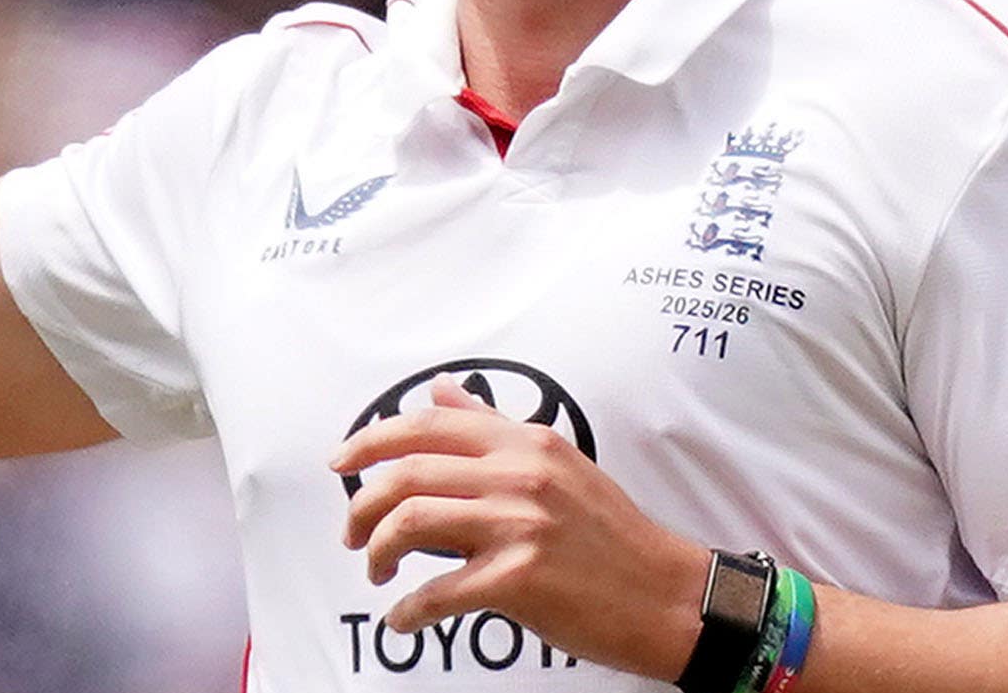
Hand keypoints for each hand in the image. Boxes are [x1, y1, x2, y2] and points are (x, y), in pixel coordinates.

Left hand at [333, 375, 708, 679]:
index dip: (371, 440)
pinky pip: (438, 592)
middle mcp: (518, 474)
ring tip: (377, 572)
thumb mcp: (557, 461)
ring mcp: (518, 525)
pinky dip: (410, 610)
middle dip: (361, 504)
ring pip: (411, 523)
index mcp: (525, 441)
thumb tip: (441, 389)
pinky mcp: (519, 579)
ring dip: (377, 550)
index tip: (341, 461)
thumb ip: (494, 426)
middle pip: (407, 473)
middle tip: (351, 533)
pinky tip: (405, 618)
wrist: (665, 593)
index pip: (428, 425)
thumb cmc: (610, 533)